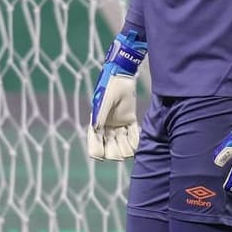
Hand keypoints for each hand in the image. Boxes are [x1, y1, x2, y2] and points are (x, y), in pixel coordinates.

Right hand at [87, 31, 146, 159]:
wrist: (122, 75)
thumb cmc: (110, 86)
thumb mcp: (105, 100)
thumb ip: (100, 114)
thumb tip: (95, 129)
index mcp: (97, 123)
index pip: (94, 143)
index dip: (96, 151)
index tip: (101, 156)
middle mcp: (107, 126)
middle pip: (109, 149)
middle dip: (114, 153)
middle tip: (121, 152)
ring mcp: (118, 124)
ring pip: (121, 145)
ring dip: (126, 149)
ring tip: (132, 147)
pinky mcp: (129, 120)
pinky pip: (132, 135)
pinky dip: (135, 142)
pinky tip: (137, 143)